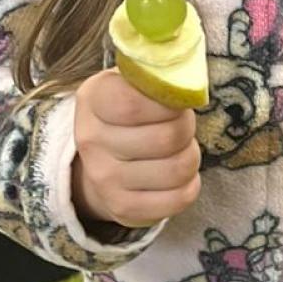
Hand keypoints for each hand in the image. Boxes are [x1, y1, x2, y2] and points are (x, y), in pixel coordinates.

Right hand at [71, 68, 201, 230]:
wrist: (102, 160)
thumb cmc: (129, 113)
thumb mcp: (131, 82)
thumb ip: (154, 74)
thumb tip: (185, 73)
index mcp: (92, 99)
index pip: (134, 103)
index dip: (170, 103)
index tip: (176, 101)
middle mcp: (90, 140)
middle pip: (166, 137)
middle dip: (187, 128)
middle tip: (181, 124)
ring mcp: (104, 178)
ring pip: (177, 168)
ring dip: (191, 156)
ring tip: (179, 149)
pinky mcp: (123, 208)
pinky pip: (180, 198)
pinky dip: (190, 184)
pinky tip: (178, 175)